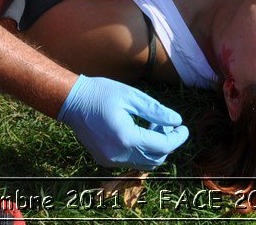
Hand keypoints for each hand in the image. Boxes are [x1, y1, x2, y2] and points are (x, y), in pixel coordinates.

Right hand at [58, 75, 189, 168]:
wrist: (72, 102)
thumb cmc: (101, 93)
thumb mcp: (131, 96)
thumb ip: (155, 110)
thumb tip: (177, 121)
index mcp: (127, 137)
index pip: (162, 146)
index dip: (178, 138)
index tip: (184, 128)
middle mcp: (119, 154)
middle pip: (156, 159)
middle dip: (167, 143)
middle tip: (167, 124)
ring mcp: (111, 160)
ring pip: (144, 163)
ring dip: (154, 148)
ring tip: (151, 125)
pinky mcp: (105, 160)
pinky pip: (131, 160)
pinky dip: (140, 150)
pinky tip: (137, 130)